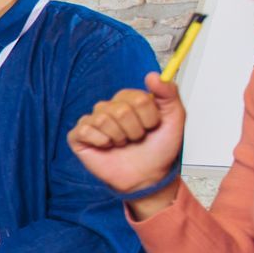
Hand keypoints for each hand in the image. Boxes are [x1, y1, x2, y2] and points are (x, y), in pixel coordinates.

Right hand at [69, 74, 184, 208]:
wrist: (148, 177)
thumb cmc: (159, 150)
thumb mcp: (175, 119)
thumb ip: (169, 93)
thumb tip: (153, 75)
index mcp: (130, 100)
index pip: (137, 98)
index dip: (148, 118)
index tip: (152, 128)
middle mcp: (110, 107)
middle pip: (119, 110)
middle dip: (133, 130)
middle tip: (136, 139)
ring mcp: (93, 121)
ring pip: (102, 120)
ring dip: (118, 138)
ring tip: (122, 144)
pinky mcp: (79, 136)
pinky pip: (84, 130)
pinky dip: (100, 142)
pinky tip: (106, 147)